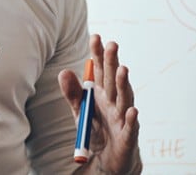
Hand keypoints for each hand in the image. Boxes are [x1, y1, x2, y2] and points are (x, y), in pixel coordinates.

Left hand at [58, 34, 140, 174]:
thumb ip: (72, 93)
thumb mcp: (80, 110)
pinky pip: (130, 127)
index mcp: (103, 92)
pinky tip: (132, 110)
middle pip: (114, 79)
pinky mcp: (127, 136)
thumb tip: (63, 72)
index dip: (99, 54)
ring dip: (124, 84)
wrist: (107, 158)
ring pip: (125, 99)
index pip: (101, 70)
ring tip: (123, 70)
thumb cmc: (96, 129)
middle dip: (113, 62)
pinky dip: (131, 119)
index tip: (96, 36)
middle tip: (112, 45)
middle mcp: (115, 101)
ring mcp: (123, 117)